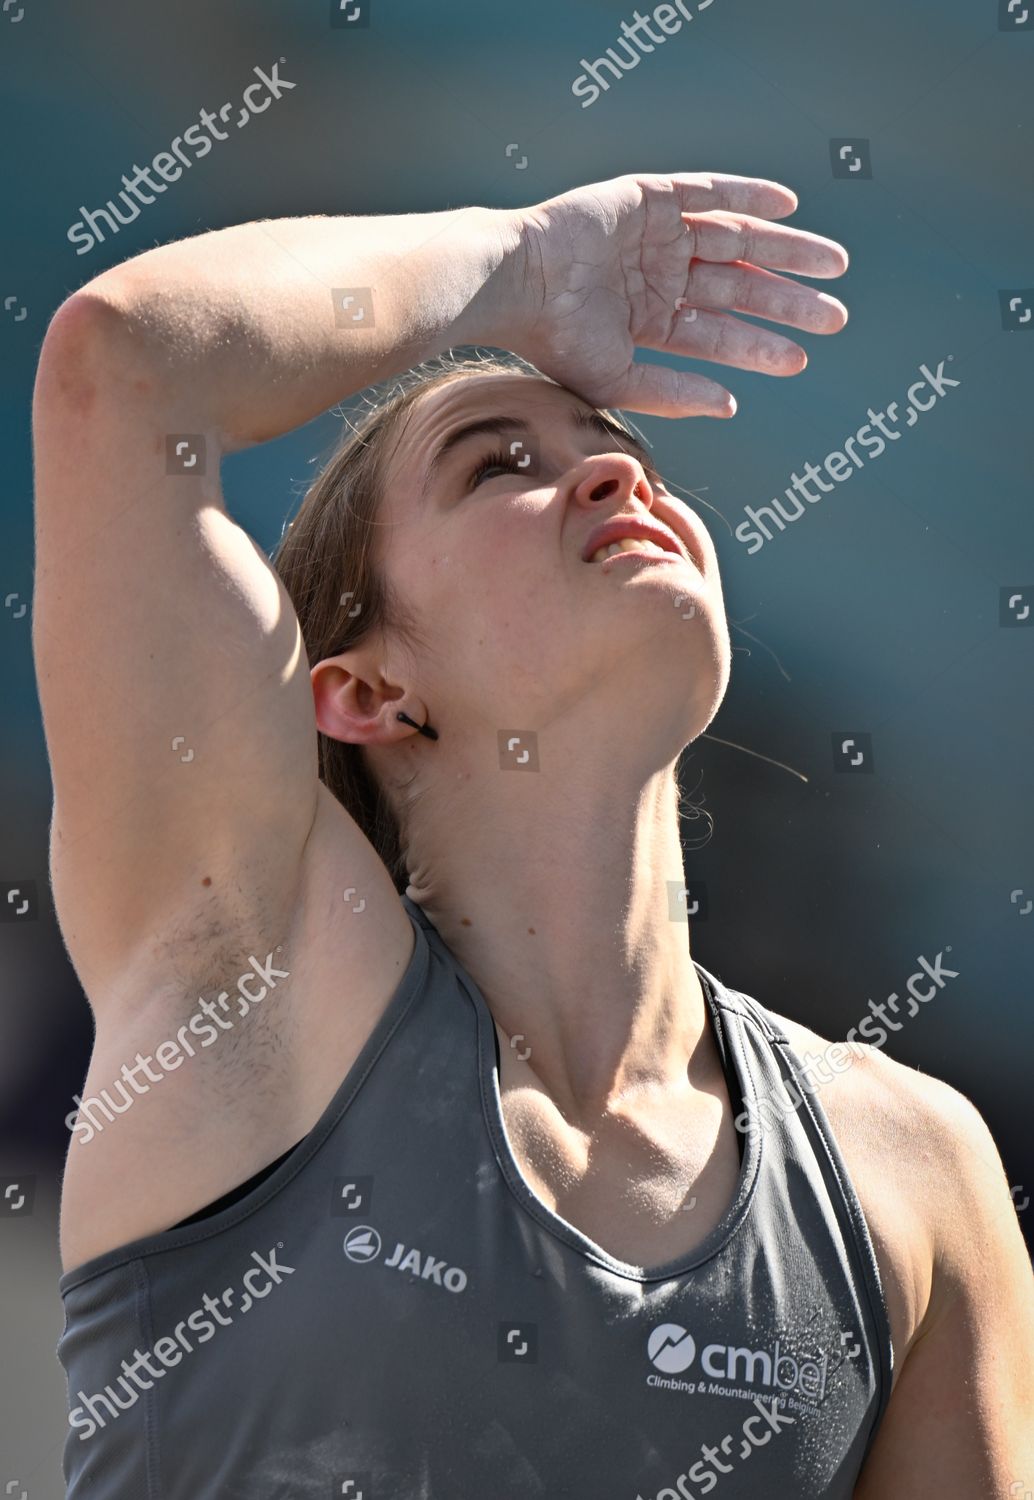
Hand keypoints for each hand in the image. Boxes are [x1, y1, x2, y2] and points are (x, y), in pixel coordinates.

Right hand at [508, 171, 848, 418]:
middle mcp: (658, 275)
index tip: (800, 359)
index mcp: (649, 319)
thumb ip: (672, 392)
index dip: (759, 346)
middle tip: (835, 317)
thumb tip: (730, 405)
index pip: (717, 333)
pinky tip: (789, 209)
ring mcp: (654, 234)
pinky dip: (747, 196)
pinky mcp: (647, 197)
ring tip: (832, 265)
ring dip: (783, 251)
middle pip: (737, 286)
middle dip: (785, 300)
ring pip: (734, 240)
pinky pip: (707, 192)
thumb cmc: (554, 339)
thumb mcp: (618, 378)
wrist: (516, 283)